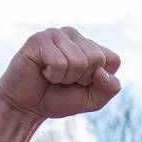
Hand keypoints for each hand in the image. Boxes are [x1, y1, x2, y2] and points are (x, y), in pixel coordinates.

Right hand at [0, 27, 121, 120]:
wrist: (28, 106)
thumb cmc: (60, 99)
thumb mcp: (93, 100)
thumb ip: (109, 89)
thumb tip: (102, 72)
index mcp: (90, 46)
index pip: (113, 59)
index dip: (99, 80)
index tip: (82, 83)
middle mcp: (74, 35)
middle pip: (97, 58)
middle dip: (82, 79)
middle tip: (64, 80)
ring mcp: (56, 34)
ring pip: (79, 61)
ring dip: (65, 78)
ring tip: (53, 76)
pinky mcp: (38, 40)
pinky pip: (59, 62)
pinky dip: (53, 75)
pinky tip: (42, 71)